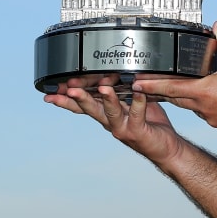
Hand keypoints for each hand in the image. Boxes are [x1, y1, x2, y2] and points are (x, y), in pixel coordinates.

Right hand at [44, 77, 183, 164]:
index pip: (82, 105)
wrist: (166, 147)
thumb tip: (116, 69)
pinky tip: (139, 92)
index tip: (51, 91)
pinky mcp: (138, 131)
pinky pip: (137, 114)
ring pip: (110, 112)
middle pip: (90, 109)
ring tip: (102, 88)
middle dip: (77, 98)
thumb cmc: (149, 123)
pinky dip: (139, 102)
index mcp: (106, 113)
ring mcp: (123, 128)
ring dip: (106, 99)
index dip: (66, 99)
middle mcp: (110, 122)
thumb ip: (123, 88)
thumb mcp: (132, 102)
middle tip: (66, 89)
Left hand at [134, 20, 216, 133]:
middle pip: (177, 99)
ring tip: (184, 88)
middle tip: (148, 86)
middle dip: (162, 92)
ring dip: (186, 98)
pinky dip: (205, 105)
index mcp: (204, 92)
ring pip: (193, 106)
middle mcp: (203, 108)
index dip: (151, 85)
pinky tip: (214, 99)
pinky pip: (207, 114)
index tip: (136, 84)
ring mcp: (212, 119)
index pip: (170, 87)